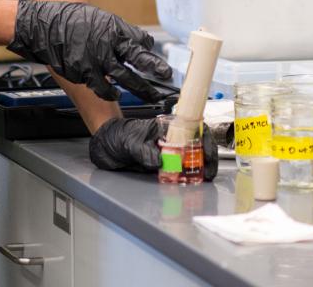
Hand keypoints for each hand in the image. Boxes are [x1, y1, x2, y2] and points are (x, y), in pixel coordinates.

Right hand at [7, 0, 172, 101]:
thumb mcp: (103, 19)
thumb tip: (144, 43)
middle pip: (135, 67)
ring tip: (148, 96)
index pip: (140, 47)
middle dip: (150, 82)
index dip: (153, 61)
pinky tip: (114, 94)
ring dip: (136, 90)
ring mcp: (94, 62)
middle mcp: (106, 47)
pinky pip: (100, 86)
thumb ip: (124, 33)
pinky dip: (109, 91)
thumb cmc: (74, 20)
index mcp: (113, 31)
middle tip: (161, 91)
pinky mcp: (82, 73)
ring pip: (121, 81)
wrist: (45, 26)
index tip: (167, 72)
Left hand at [89, 117, 218, 180]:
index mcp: (167, 127)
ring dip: (197, 171)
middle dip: (206, 160)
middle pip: (196, 147)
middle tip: (208, 173)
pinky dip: (184, 179)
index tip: (208, 154)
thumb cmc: (117, 134)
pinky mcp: (161, 168)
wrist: (104, 146)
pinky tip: (185, 184)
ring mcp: (167, 154)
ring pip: (189, 161)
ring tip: (200, 180)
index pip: (194, 129)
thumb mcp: (130, 140)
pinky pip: (177, 173)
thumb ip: (144, 150)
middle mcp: (171, 140)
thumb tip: (159, 161)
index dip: (205, 140)